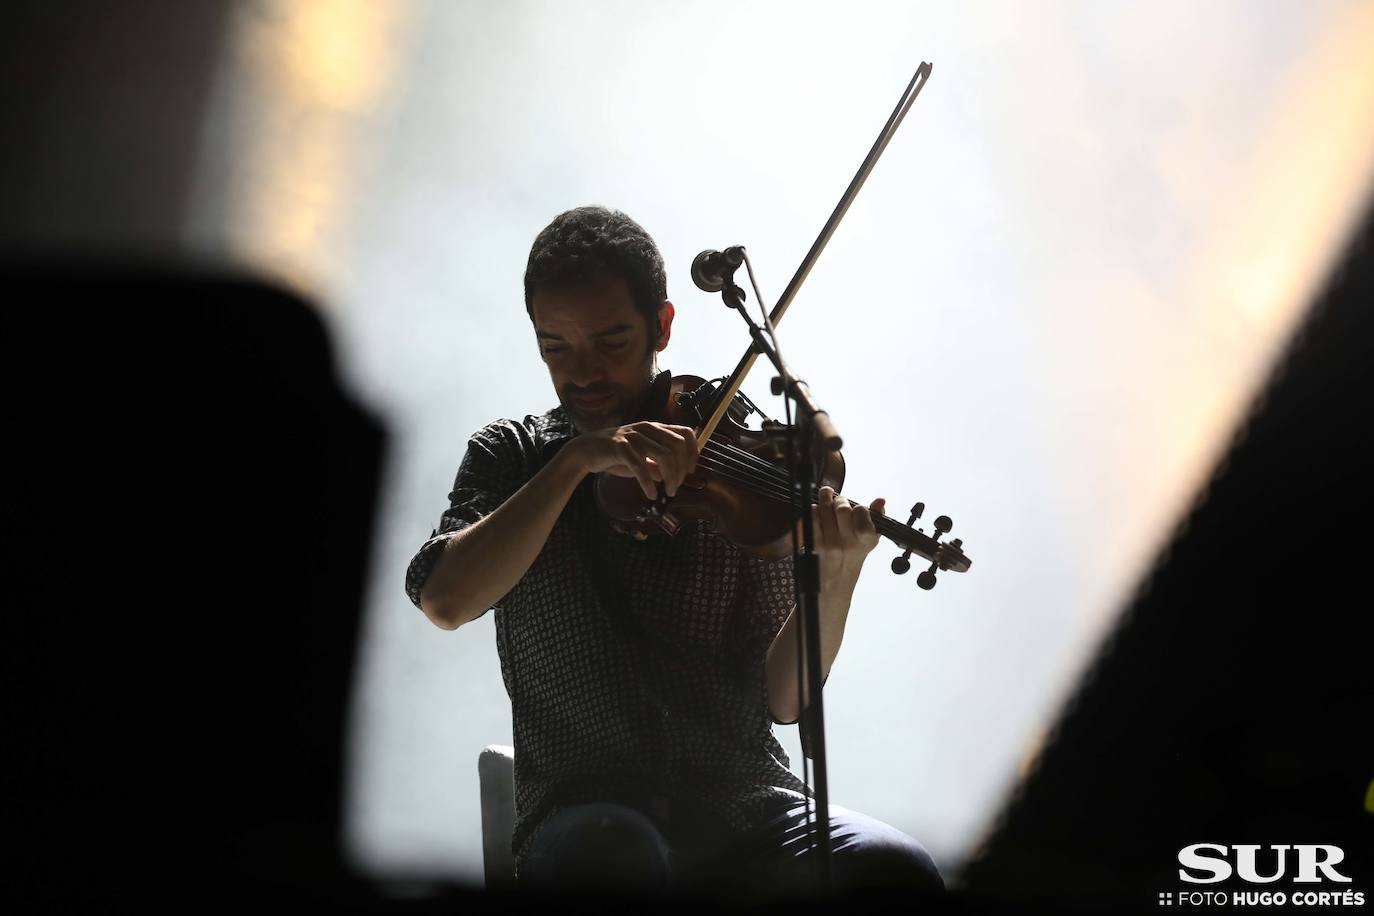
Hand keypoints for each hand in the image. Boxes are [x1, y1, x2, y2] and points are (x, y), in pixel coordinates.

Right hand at [571, 421, 699, 499]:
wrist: (586, 451)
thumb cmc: (616, 454)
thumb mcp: (641, 458)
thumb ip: (657, 464)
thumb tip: (669, 476)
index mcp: (655, 428)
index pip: (685, 433)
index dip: (693, 452)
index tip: (690, 470)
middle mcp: (647, 428)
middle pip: (677, 446)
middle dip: (682, 469)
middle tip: (676, 486)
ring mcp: (633, 436)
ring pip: (664, 456)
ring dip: (670, 478)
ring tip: (668, 492)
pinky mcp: (620, 447)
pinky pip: (641, 467)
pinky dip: (649, 484)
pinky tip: (651, 495)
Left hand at [811, 485, 884, 587]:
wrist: (832, 586)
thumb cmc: (850, 560)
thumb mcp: (868, 542)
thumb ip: (876, 519)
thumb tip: (880, 500)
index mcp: (865, 541)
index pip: (862, 512)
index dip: (858, 507)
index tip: (856, 509)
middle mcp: (848, 544)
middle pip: (842, 509)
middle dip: (839, 499)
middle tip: (838, 499)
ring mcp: (829, 544)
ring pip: (824, 509)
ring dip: (824, 499)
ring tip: (826, 496)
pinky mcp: (813, 545)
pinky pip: (811, 518)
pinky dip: (813, 510)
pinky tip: (817, 512)